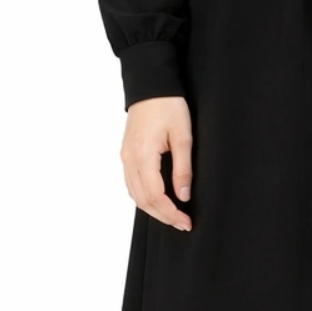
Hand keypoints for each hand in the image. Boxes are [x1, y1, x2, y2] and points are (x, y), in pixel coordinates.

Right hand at [120, 96, 193, 229]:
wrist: (150, 86)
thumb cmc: (168, 106)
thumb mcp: (183, 136)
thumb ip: (183, 169)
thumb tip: (184, 196)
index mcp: (143, 156)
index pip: (155, 196)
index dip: (170, 213)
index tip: (186, 222)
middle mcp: (129, 159)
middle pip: (142, 200)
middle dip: (162, 216)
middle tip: (182, 224)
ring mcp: (125, 157)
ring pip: (135, 194)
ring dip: (152, 209)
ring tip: (172, 216)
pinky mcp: (126, 154)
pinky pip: (131, 184)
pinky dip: (144, 197)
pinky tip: (158, 200)